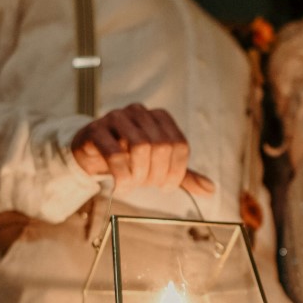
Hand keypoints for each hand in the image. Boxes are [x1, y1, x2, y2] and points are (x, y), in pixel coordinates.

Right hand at [71, 103, 213, 195]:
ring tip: (133, 185)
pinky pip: (114, 153)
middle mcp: (140, 112)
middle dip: (157, 173)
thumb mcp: (159, 167)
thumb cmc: (129, 158)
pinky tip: (120, 185)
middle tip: (147, 186)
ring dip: (139, 174)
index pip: (180, 144)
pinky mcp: (96, 130)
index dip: (176, 170)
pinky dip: (121, 175)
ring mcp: (117, 118)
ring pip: (140, 146)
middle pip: (161, 145)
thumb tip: (211, 190)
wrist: (91, 153)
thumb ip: (183, 176)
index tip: (166, 187)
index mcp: (159, 118)